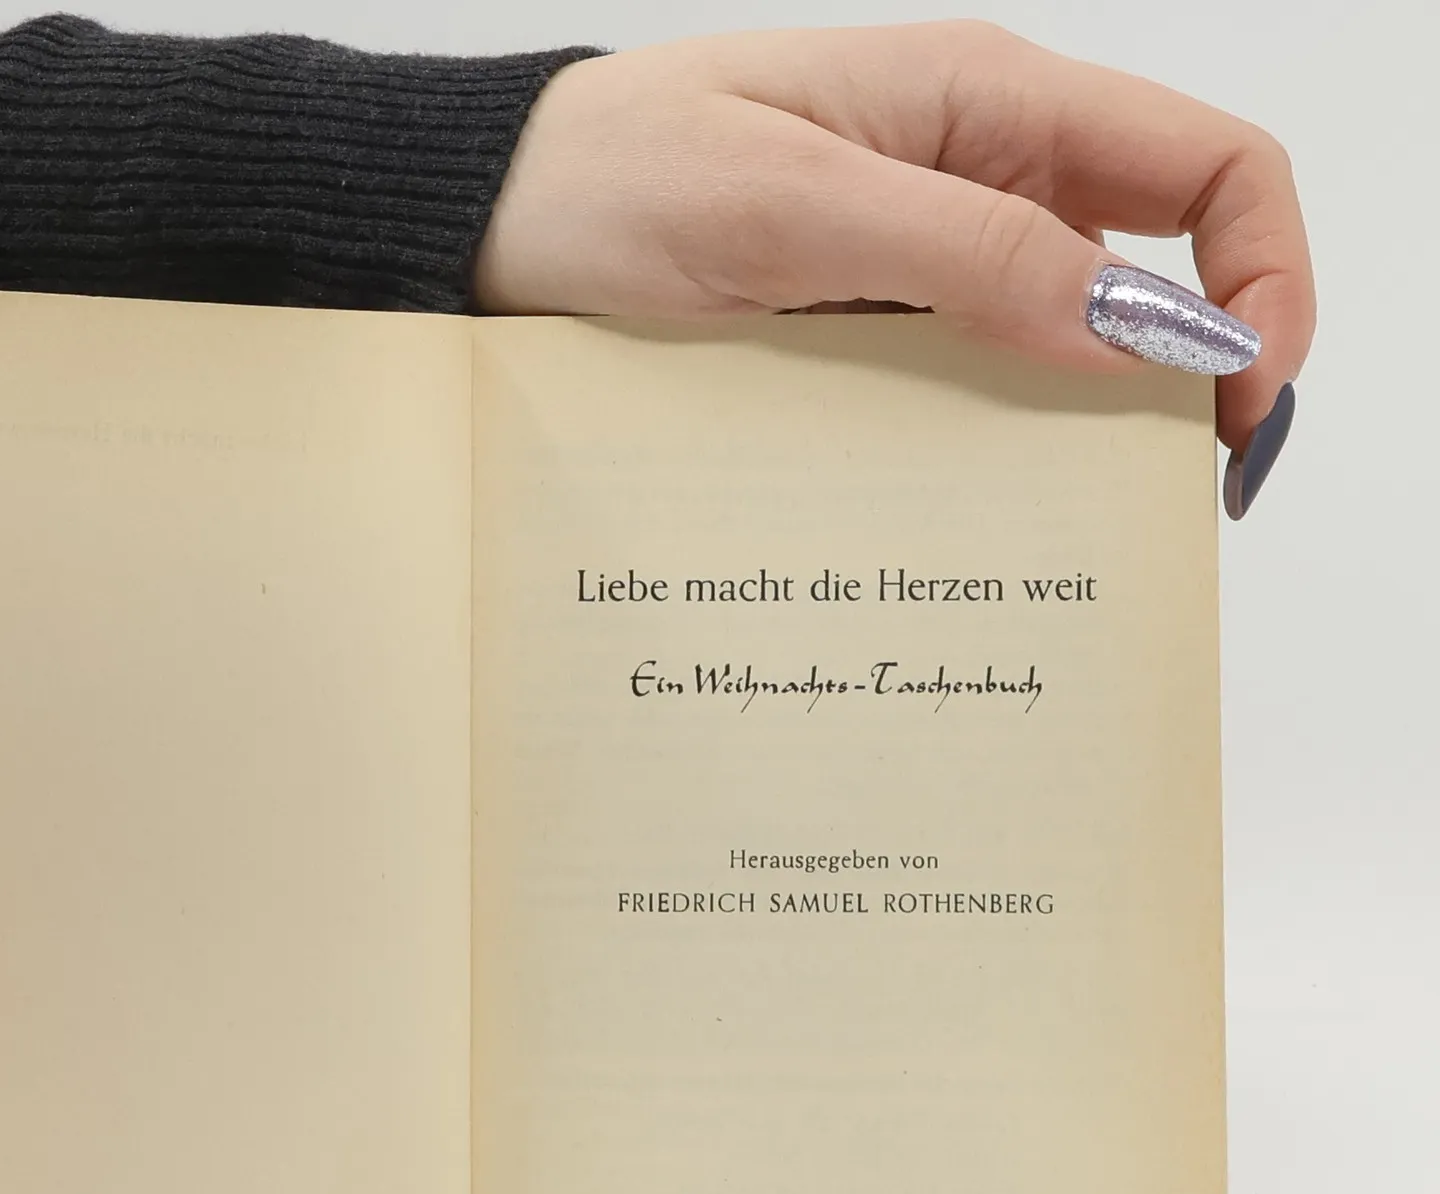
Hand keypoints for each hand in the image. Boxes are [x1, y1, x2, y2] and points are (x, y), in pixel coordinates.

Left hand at [477, 23, 1311, 480]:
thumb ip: (962, 252)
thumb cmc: (608, 177)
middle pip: (1156, 266)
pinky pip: (970, 382)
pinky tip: (981, 508)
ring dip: (1093, 427)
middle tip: (1169, 499)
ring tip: (1079, 526)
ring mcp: (920, 257)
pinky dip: (998, 441)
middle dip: (1190, 375)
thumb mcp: (785, 209)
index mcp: (983, 104)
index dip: (1264, 278)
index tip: (1241, 401)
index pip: (1206, 167)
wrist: (491, 222)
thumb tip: (1132, 326)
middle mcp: (974, 175)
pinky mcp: (867, 324)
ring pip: (1065, 342)